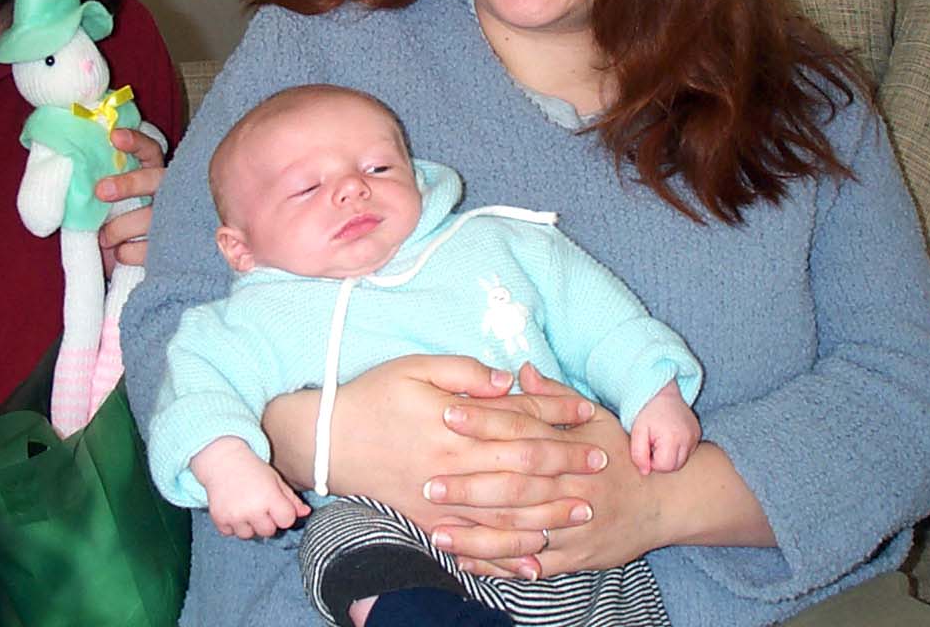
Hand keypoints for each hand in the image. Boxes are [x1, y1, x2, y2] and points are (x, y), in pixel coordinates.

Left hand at [94, 127, 165, 270]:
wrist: (137, 252)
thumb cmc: (122, 218)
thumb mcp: (117, 198)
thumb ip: (107, 186)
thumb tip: (76, 176)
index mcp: (154, 174)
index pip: (150, 150)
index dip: (135, 142)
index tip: (114, 136)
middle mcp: (170, 192)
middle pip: (154, 180)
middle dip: (128, 184)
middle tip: (101, 191)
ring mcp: (174, 220)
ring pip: (149, 218)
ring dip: (119, 227)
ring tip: (104, 237)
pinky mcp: (172, 247)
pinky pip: (148, 249)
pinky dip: (128, 252)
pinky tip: (120, 252)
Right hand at [191, 437, 310, 538]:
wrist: (222, 461)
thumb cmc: (252, 469)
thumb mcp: (275, 480)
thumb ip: (292, 499)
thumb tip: (306, 513)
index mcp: (270, 497)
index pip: (287, 521)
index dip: (284, 514)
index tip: (277, 505)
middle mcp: (252, 509)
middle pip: (269, 532)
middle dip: (267, 521)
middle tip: (259, 505)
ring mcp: (235, 516)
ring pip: (249, 535)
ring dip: (249, 525)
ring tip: (245, 507)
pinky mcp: (220, 520)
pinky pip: (231, 533)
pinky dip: (232, 525)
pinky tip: (233, 508)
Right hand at [265, 357, 604, 577]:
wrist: (327, 443)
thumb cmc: (374, 396)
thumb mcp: (416, 367)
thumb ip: (465, 373)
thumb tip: (508, 380)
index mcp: (455, 425)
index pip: (519, 421)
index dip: (557, 416)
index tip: (588, 414)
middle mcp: (454, 468)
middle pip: (522, 471)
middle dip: (566, 468)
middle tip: (601, 465)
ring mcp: (442, 503)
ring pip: (506, 515)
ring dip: (548, 514)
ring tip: (583, 511)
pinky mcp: (429, 524)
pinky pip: (476, 548)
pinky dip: (507, 557)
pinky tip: (535, 562)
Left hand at [443, 370, 771, 577]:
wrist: (666, 502)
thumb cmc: (623, 454)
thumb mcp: (597, 417)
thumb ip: (554, 397)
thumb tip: (520, 370)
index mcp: (573, 448)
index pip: (522, 431)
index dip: (485, 421)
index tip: (447, 413)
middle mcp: (572, 487)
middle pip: (515, 486)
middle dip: (470, 486)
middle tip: (428, 484)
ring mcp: (574, 526)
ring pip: (519, 532)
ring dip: (476, 535)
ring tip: (435, 531)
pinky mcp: (576, 557)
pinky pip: (531, 564)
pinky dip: (498, 565)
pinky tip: (466, 561)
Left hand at [629, 383, 700, 474]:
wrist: (660, 392)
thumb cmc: (646, 411)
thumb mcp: (637, 431)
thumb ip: (638, 453)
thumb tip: (645, 472)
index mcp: (673, 438)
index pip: (664, 467)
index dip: (652, 462)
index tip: (646, 448)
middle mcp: (688, 438)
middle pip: (675, 466)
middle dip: (662, 460)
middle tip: (652, 443)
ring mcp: (695, 436)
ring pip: (682, 460)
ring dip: (670, 455)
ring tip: (660, 439)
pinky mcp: (697, 433)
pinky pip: (688, 451)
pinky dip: (678, 448)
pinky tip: (669, 436)